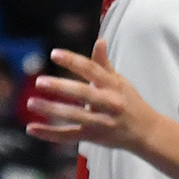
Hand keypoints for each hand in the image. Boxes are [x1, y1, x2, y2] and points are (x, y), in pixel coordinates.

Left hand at [26, 40, 159, 154]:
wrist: (147, 132)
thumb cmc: (130, 102)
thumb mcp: (120, 81)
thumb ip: (104, 64)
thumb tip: (99, 41)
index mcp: (114, 85)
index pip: (91, 69)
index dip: (73, 61)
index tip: (54, 54)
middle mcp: (109, 102)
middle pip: (83, 93)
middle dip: (61, 87)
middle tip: (39, 81)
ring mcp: (102, 121)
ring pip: (74, 115)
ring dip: (52, 109)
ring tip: (31, 102)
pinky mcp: (95, 137)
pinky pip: (69, 136)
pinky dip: (50, 133)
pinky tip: (31, 128)